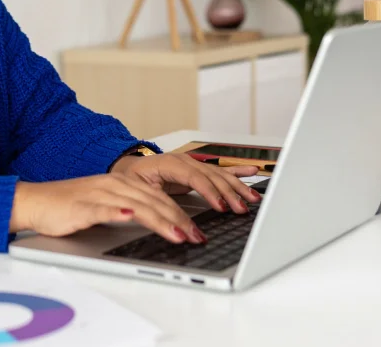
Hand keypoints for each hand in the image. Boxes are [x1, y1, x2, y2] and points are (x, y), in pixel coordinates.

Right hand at [9, 175, 207, 243]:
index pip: (160, 198)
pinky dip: (118, 212)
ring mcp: (99, 194)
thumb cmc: (69, 208)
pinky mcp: (82, 205)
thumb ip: (131, 210)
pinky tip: (130, 216)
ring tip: (178, 234)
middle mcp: (115, 185)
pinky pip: (103, 208)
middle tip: (197, 237)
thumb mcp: (106, 206)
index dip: (182, 214)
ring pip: (137, 205)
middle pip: (154, 201)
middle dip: (180, 220)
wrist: (36, 202)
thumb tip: (159, 224)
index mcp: (123, 184)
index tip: (198, 231)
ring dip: (160, 220)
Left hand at [110, 152, 260, 213]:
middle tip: (241, 209)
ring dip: (237, 187)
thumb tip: (172, 218)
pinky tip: (251, 171)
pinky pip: (221, 170)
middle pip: (212, 177)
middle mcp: (185, 161)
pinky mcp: (198, 170)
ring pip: (220, 175)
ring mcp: (193, 164)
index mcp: (169, 163)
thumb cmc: (130, 177)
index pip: (195, 177)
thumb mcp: (137, 189)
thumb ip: (155, 201)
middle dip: (229, 193)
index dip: (210, 192)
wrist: (128, 167)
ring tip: (252, 198)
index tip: (221, 206)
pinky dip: (237, 172)